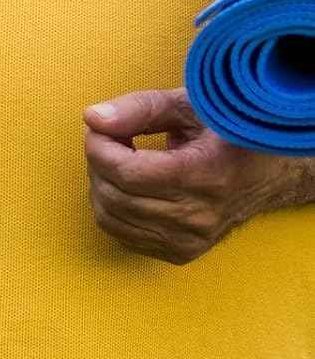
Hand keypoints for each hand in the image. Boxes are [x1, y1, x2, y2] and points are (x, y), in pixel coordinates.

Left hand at [82, 86, 308, 263]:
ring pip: (111, 217)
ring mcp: (190, 241)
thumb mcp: (189, 106)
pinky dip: (110, 206)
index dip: (99, 146)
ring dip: (100, 181)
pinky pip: (121, 233)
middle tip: (108, 135)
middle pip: (114, 194)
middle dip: (97, 159)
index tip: (99, 125)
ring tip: (118, 157)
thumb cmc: (224, 132)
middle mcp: (199, 218)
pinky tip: (125, 183)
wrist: (266, 173)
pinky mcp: (180, 253)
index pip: (127, 173)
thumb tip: (92, 118)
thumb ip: (140, 108)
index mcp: (206, 176)